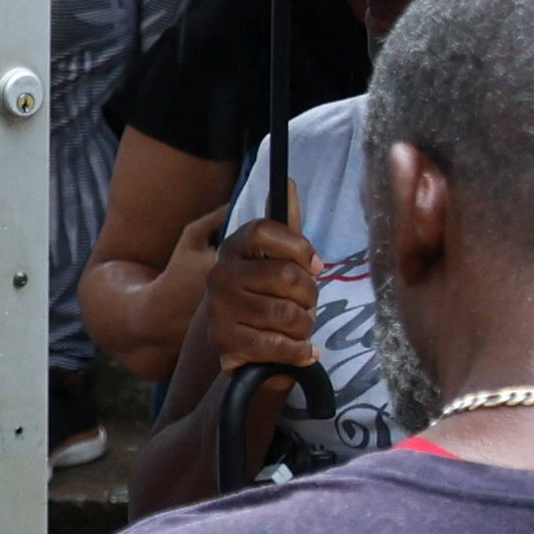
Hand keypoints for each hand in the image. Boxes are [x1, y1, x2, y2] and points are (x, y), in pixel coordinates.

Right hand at [193, 220, 321, 378]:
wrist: (240, 345)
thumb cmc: (266, 295)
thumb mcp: (276, 259)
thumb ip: (285, 225)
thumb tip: (288, 181)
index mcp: (233, 246)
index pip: (265, 229)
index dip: (298, 247)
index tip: (314, 266)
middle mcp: (220, 274)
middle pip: (287, 276)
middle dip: (310, 295)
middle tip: (305, 304)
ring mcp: (219, 308)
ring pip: (287, 314)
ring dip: (305, 325)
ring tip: (298, 327)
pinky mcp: (225, 342)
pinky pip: (278, 345)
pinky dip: (299, 351)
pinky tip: (303, 352)